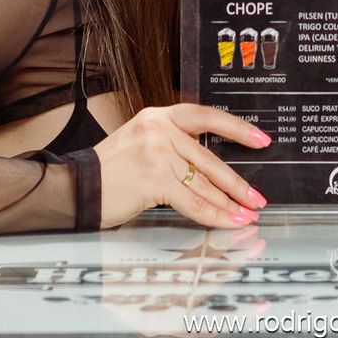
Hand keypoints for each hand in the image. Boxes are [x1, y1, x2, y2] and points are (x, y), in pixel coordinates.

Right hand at [93, 104, 270, 228]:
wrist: (76, 187)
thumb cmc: (109, 172)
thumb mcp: (141, 144)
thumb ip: (172, 147)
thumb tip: (211, 171)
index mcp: (159, 116)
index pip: (207, 116)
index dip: (238, 128)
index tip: (261, 139)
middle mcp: (159, 129)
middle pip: (210, 158)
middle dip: (237, 182)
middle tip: (257, 196)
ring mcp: (157, 152)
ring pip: (204, 182)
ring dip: (230, 203)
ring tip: (247, 214)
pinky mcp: (154, 177)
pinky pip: (192, 200)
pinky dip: (213, 215)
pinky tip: (228, 221)